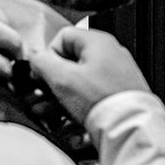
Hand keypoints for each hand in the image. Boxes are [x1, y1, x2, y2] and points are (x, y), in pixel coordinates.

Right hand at [29, 27, 149, 123]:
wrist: (130, 128)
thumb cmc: (102, 100)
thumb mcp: (63, 78)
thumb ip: (43, 62)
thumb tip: (35, 57)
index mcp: (98, 43)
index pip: (63, 37)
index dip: (47, 55)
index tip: (40, 74)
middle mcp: (110, 56)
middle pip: (71, 63)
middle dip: (52, 83)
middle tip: (42, 96)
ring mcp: (117, 76)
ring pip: (80, 83)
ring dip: (60, 98)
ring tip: (49, 113)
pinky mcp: (120, 96)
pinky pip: (93, 98)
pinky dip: (78, 107)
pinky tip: (68, 122)